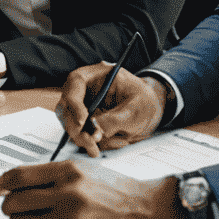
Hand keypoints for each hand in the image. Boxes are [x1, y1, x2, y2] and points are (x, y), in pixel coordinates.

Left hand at [0, 159, 188, 218]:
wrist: (146, 211)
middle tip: (10, 209)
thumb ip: (48, 175)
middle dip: (7, 207)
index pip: (19, 177)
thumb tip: (9, 185)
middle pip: (15, 203)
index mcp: (67, 172)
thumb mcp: (80, 170)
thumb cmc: (110, 188)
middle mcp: (69, 195)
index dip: (1, 184)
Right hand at [54, 65, 168, 157]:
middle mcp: (86, 90)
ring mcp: (84, 106)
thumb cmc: (145, 101)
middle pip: (66, 106)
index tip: (83, 121)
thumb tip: (96, 130)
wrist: (151, 111)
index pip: (76, 82)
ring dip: (87, 139)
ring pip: (72, 124)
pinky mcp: (87, 122)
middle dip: (76, 128)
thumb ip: (115, 119)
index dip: (74, 101)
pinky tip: (118, 140)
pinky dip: (97, 143)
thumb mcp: (136, 108)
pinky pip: (83, 135)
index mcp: (97, 75)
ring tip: (114, 142)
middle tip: (91, 143)